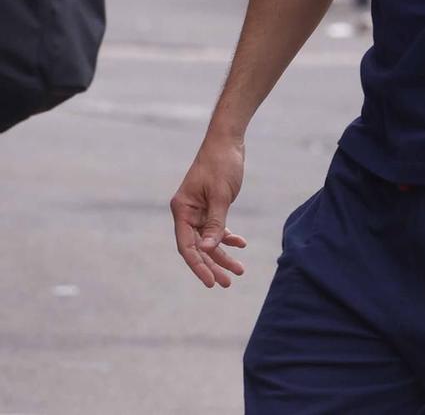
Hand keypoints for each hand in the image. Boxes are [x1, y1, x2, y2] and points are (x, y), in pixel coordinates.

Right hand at [170, 134, 248, 287]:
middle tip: (228, 283)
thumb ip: (215, 223)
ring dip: (222, 255)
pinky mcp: (210, 207)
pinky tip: (241, 245)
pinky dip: (228, 237)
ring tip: (239, 271)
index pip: (187, 246)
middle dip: (212, 266)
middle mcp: (186, 213)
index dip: (198, 266)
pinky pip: (217, 228)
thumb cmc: (222, 164)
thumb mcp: (221, 195)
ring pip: (208, 240)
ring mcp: (198, 211)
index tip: (211, 282)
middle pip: (197, 247)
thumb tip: (207, 250)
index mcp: (182, 210)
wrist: (228, 141)